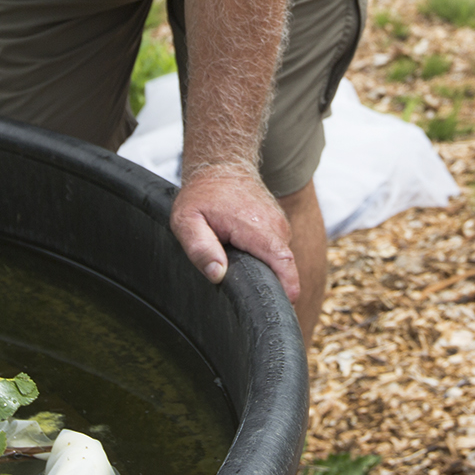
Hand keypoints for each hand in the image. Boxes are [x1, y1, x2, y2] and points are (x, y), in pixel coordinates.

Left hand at [171, 163, 299, 301]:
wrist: (221, 165)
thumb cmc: (201, 195)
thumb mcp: (186, 221)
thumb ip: (200, 248)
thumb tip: (217, 273)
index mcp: (255, 226)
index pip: (282, 262)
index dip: (287, 288)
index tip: (281, 308)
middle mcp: (275, 226)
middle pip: (283, 267)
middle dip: (269, 285)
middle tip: (245, 295)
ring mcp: (280, 226)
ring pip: (279, 260)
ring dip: (263, 269)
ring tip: (238, 264)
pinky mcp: (280, 228)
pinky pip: (276, 252)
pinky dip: (264, 260)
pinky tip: (244, 255)